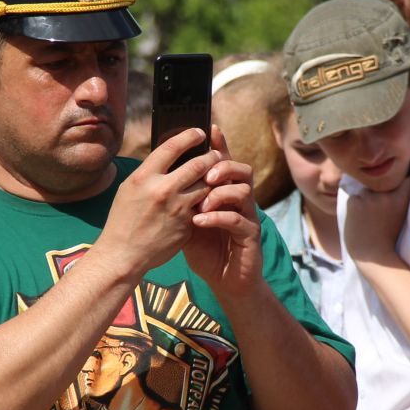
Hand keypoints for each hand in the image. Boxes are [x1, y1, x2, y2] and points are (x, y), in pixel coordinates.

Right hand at [92, 130, 223, 281]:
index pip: (172, 147)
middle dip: (210, 156)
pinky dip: (205, 201)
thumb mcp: (129, 189)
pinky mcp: (187, 225)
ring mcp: (178, 209)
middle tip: (215, 153)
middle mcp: (163, 190)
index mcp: (144, 177)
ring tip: (214, 175)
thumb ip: (150, 173)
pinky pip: (202, 206)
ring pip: (206, 185)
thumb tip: (169, 156)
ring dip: (212, 179)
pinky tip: (207, 199)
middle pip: (198, 164)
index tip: (199, 132)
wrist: (124, 254)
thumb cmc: (123, 220)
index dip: (189, 136)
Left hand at [181, 127, 264, 299]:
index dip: (220, 145)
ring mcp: (248, 217)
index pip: (225, 162)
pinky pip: (238, 220)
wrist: (223, 280)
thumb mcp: (188, 219)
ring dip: (220, 193)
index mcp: (225, 193)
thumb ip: (181, 198)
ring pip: (244, 191)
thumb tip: (159, 175)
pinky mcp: (250, 236)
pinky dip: (217, 218)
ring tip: (200, 203)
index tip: (209, 129)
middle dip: (223, 166)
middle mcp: (240, 201)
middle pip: (241, 170)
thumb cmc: (205, 248)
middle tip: (205, 174)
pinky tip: (199, 221)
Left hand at [341, 180, 409, 264]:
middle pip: (383, 182)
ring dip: (367, 198)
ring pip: (366, 189)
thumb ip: (400, 197)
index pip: (408, 176)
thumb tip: (399, 183)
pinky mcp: (354, 201)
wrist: (373, 254)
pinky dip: (355, 206)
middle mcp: (386, 193)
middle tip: (379, 209)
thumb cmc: (389, 237)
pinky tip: (359, 219)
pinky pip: (354, 197)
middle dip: (381, 190)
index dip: (405, 176)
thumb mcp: (402, 214)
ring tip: (369, 216)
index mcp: (402, 197)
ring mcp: (369, 196)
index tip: (403, 179)